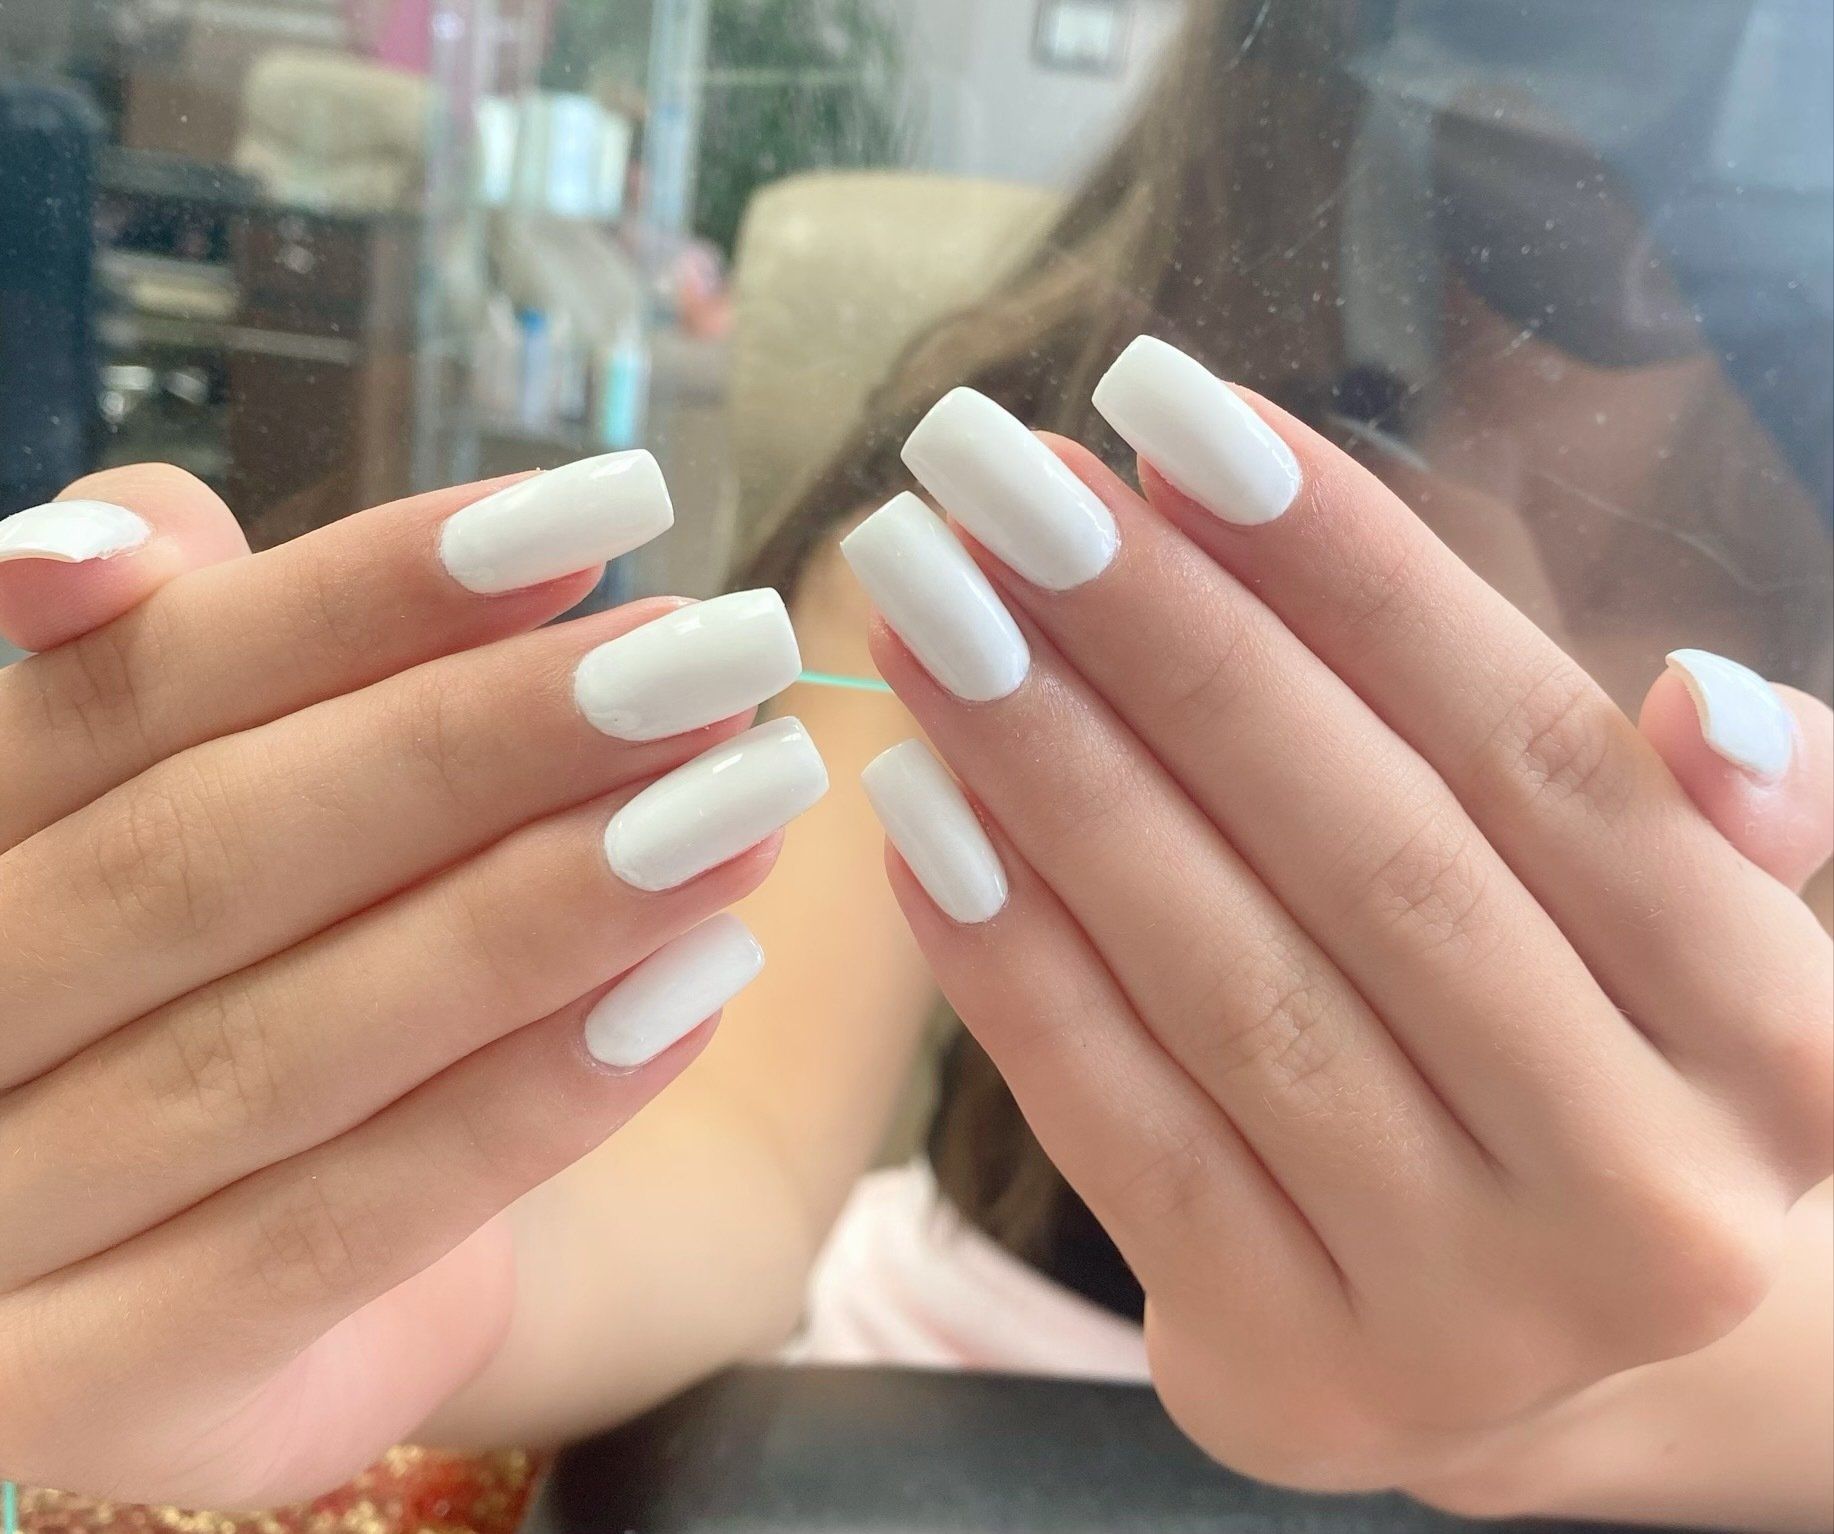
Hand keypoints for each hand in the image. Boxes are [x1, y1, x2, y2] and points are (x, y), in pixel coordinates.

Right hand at [0, 460, 818, 1504]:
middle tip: (719, 654)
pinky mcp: (91, 1389)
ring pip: (280, 1045)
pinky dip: (525, 1105)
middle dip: (488, 741)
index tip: (599, 519)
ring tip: (744, 801)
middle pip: (206, 857)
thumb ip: (167, 668)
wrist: (220, 1277)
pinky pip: (327, 1235)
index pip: (132, 690)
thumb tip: (134, 534)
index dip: (366, 593)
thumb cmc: (220, 988)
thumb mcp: (183, 809)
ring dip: (545, 911)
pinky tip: (691, 991)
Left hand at [843, 350, 1832, 1498]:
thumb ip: (1702, 819)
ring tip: (929, 611)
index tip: (1171, 416)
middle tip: (997, 483)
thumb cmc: (1593, 1074)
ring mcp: (1467, 1318)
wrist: (1551, 1349)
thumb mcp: (1693, 946)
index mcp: (1777, 1043)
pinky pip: (1124, 1137)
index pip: (1534, 755)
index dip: (1348, 571)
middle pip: (1366, 857)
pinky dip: (1011, 964)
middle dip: (1161, 642)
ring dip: (1054, 775)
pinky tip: (918, 813)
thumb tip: (1710, 709)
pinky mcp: (1294, 1383)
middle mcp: (1649, 1200)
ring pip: (1225, 988)